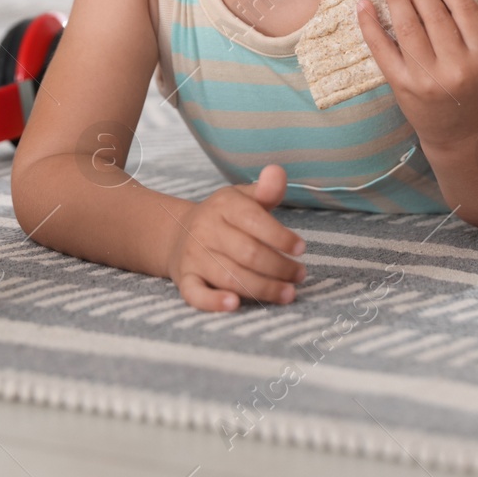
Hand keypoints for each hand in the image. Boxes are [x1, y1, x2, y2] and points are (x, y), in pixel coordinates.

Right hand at [165, 164, 305, 311]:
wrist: (177, 233)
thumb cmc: (224, 218)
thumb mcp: (243, 198)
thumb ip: (265, 190)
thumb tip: (278, 171)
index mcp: (224, 206)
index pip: (254, 220)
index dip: (280, 236)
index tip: (301, 249)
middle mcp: (206, 230)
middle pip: (247, 253)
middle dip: (278, 267)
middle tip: (299, 275)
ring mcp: (194, 256)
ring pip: (229, 276)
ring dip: (262, 288)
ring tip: (288, 294)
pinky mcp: (185, 280)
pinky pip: (195, 294)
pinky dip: (212, 302)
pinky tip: (234, 305)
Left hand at [356, 0, 477, 147]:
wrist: (463, 136)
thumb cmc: (475, 90)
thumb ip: (470, 30)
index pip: (466, 11)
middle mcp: (456, 68)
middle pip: (434, 16)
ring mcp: (427, 79)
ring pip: (408, 28)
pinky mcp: (402, 87)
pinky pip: (382, 50)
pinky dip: (370, 25)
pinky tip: (363, 6)